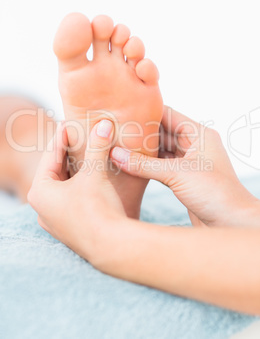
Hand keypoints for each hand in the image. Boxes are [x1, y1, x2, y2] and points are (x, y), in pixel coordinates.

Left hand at [27, 119, 126, 264]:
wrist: (112, 246)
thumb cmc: (97, 210)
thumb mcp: (95, 174)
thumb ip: (98, 146)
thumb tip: (104, 124)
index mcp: (40, 192)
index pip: (50, 156)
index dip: (62, 137)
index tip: (69, 122)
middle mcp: (43, 208)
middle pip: (56, 171)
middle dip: (68, 153)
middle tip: (78, 136)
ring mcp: (56, 220)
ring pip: (64, 186)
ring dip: (75, 170)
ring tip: (86, 153)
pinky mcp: (69, 227)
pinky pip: (71, 198)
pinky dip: (80, 185)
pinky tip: (91, 178)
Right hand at [110, 106, 259, 226]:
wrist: (232, 223)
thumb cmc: (215, 194)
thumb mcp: (177, 174)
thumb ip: (144, 165)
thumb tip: (116, 154)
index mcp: (199, 134)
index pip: (168, 115)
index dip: (147, 113)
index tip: (124, 112)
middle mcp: (194, 145)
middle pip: (162, 132)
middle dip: (141, 133)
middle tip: (117, 131)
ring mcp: (188, 162)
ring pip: (160, 151)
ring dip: (142, 151)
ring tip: (119, 147)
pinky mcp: (183, 178)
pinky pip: (160, 167)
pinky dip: (146, 166)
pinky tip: (130, 165)